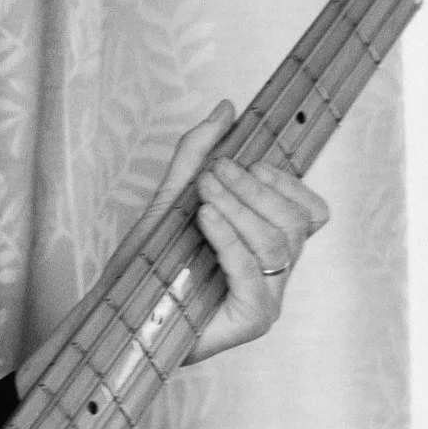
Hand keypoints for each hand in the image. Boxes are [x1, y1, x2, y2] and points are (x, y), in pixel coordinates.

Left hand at [156, 100, 331, 365]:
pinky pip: (253, 274)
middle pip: (295, 223)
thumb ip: (199, 153)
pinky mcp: (252, 321)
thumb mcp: (173, 196)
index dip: (287, 182)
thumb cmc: (148, 261)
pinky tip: (206, 219)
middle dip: (254, 189)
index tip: (248, 161)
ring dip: (239, 208)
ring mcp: (267, 299)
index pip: (311, 211)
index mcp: (268, 245)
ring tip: (204, 194)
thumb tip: (227, 107)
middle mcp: (275, 274)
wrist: (116, 308)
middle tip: (214, 173)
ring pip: (276, 244)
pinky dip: (231, 240)